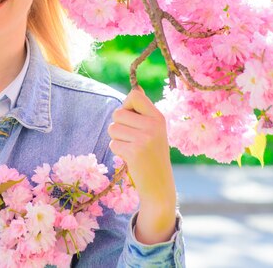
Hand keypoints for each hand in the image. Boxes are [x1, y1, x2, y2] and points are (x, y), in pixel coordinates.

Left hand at [107, 86, 176, 243]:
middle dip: (118, 126)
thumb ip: (143, 111)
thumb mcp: (154, 129)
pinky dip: (118, 151)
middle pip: (118, 113)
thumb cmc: (152, 154)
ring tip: (132, 148)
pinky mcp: (135, 152)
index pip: (134, 95)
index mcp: (158, 117)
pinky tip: (131, 158)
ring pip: (113, 128)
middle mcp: (153, 125)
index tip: (132, 118)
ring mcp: (145, 139)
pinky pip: (113, 143)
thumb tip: (135, 88)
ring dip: (117, 139)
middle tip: (131, 139)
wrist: (159, 185)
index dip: (126, 105)